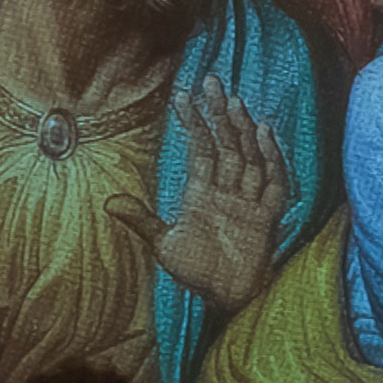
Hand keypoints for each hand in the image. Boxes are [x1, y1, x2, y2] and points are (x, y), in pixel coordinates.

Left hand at [105, 77, 285, 314]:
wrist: (225, 300)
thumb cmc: (197, 272)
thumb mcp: (164, 245)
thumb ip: (142, 220)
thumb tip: (109, 202)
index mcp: (202, 193)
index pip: (200, 148)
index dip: (193, 123)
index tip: (184, 96)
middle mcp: (227, 191)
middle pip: (226, 144)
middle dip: (220, 114)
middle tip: (213, 82)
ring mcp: (248, 201)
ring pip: (249, 157)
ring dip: (243, 131)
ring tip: (235, 103)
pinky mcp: (267, 218)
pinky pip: (273, 183)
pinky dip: (271, 160)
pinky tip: (264, 136)